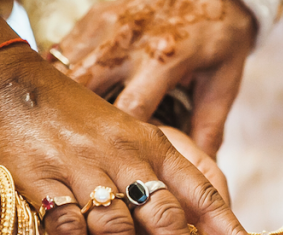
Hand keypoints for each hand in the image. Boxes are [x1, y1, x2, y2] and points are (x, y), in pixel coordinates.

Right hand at [0, 0, 266, 234]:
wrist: (13, 88)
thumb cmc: (80, 119)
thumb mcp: (134, 133)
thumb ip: (166, 172)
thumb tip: (202, 221)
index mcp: (155, 147)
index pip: (202, 193)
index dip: (230, 232)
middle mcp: (126, 157)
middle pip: (165, 218)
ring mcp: (84, 168)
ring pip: (116, 230)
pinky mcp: (42, 179)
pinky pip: (65, 228)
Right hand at [53, 0, 255, 157]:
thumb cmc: (219, 32)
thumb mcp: (223, 79)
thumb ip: (210, 125)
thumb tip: (204, 170)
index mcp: (163, 60)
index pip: (130, 109)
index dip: (119, 142)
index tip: (116, 165)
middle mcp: (129, 43)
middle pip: (86, 91)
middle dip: (78, 125)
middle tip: (76, 152)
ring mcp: (106, 27)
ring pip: (66, 71)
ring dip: (62, 101)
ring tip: (61, 130)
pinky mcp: (94, 16)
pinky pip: (62, 51)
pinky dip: (58, 76)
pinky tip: (59, 99)